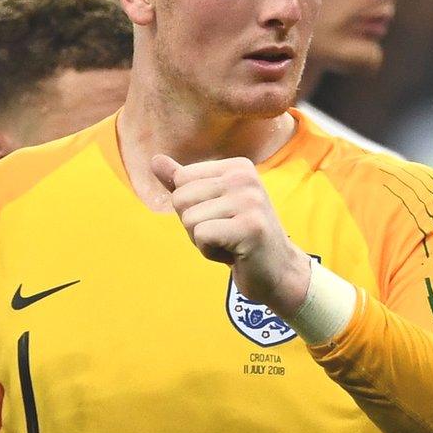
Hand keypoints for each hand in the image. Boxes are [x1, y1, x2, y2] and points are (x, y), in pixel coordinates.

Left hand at [151, 153, 310, 314]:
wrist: (277, 271)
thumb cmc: (239, 238)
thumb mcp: (210, 205)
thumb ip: (183, 183)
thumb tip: (154, 160)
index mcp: (237, 166)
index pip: (181, 179)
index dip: (190, 207)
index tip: (219, 218)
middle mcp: (245, 177)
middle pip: (181, 198)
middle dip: (194, 225)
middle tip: (223, 234)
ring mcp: (250, 201)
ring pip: (189, 219)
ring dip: (202, 240)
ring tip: (229, 243)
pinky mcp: (250, 227)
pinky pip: (202, 235)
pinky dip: (209, 252)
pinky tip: (233, 254)